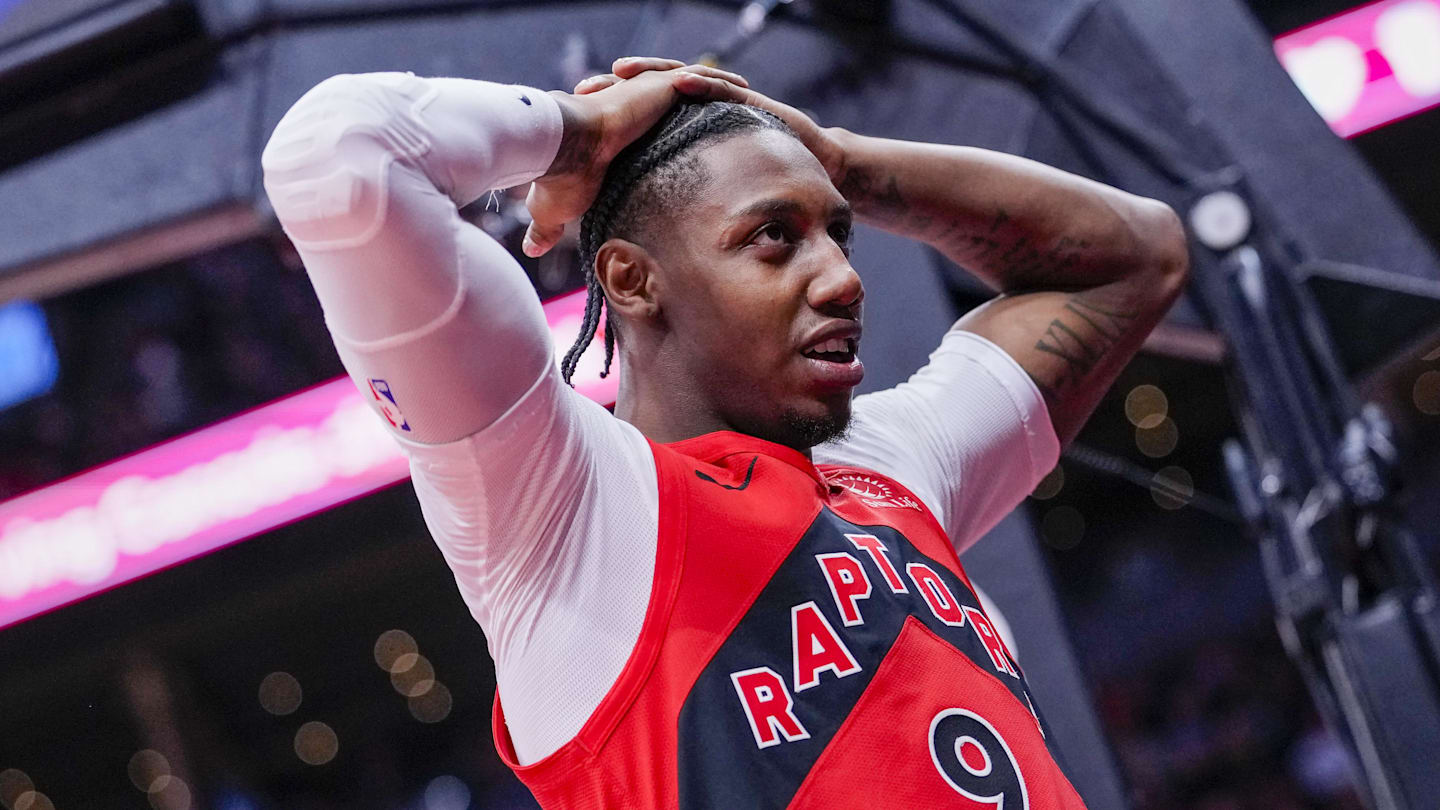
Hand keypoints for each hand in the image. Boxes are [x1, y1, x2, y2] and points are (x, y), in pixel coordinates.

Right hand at [522, 59, 753, 255]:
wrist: (560, 150)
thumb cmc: (556, 180)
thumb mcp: (552, 209)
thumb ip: (547, 227)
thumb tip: (530, 251)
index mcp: (612, 133)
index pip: (644, 128)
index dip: (663, 130)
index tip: (687, 143)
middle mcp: (630, 108)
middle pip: (671, 101)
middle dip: (696, 102)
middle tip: (725, 112)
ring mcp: (645, 94)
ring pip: (689, 83)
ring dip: (715, 87)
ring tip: (743, 92)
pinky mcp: (657, 86)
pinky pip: (698, 78)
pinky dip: (718, 81)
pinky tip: (740, 85)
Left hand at [587, 57, 847, 185]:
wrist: (816, 169)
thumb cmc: (762, 187)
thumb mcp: (711, 200)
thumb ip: (679, 208)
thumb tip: (635, 240)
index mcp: (683, 133)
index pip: (639, 116)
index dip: (609, 113)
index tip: (577, 114)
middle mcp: (699, 113)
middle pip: (651, 92)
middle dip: (619, 86)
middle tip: (587, 84)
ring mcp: (723, 104)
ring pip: (681, 80)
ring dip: (651, 73)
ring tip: (622, 70)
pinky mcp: (748, 102)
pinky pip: (720, 90)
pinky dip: (700, 83)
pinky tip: (679, 80)